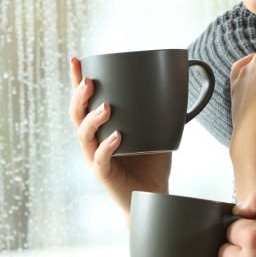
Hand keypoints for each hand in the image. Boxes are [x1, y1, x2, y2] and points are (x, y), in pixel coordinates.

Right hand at [68, 57, 170, 216]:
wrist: (154, 196)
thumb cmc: (153, 161)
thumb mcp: (159, 129)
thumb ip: (165, 108)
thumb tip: (180, 80)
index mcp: (100, 127)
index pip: (84, 100)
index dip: (77, 81)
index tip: (76, 60)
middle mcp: (93, 141)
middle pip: (76, 115)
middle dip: (79, 96)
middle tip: (89, 82)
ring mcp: (95, 158)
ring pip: (83, 135)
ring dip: (93, 119)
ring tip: (106, 107)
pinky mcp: (104, 174)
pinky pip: (100, 159)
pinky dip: (108, 146)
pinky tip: (117, 136)